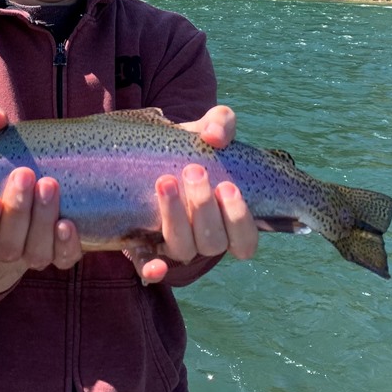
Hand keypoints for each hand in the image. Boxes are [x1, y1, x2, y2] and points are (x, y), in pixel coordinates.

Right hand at [0, 103, 81, 293]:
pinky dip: (66, 245)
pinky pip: (63, 259)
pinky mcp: (58, 253)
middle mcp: (2, 249)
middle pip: (8, 245)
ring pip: (35, 252)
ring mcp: (31, 254)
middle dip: (18, 212)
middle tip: (26, 175)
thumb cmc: (2, 170)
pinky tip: (68, 224)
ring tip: (50, 186)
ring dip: (42, 221)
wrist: (26, 197)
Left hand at [129, 105, 259, 283]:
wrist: (151, 151)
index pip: (245, 241)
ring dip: (176, 218)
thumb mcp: (208, 129)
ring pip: (183, 249)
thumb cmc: (191, 146)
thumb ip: (221, 123)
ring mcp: (175, 243)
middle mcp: (204, 238)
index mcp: (227, 220)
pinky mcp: (145, 245)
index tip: (227, 186)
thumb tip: (214, 136)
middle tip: (193, 171)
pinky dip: (153, 268)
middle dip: (204, 208)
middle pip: (212, 242)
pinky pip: (149, 266)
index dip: (240, 221)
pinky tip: (152, 265)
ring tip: (166, 181)